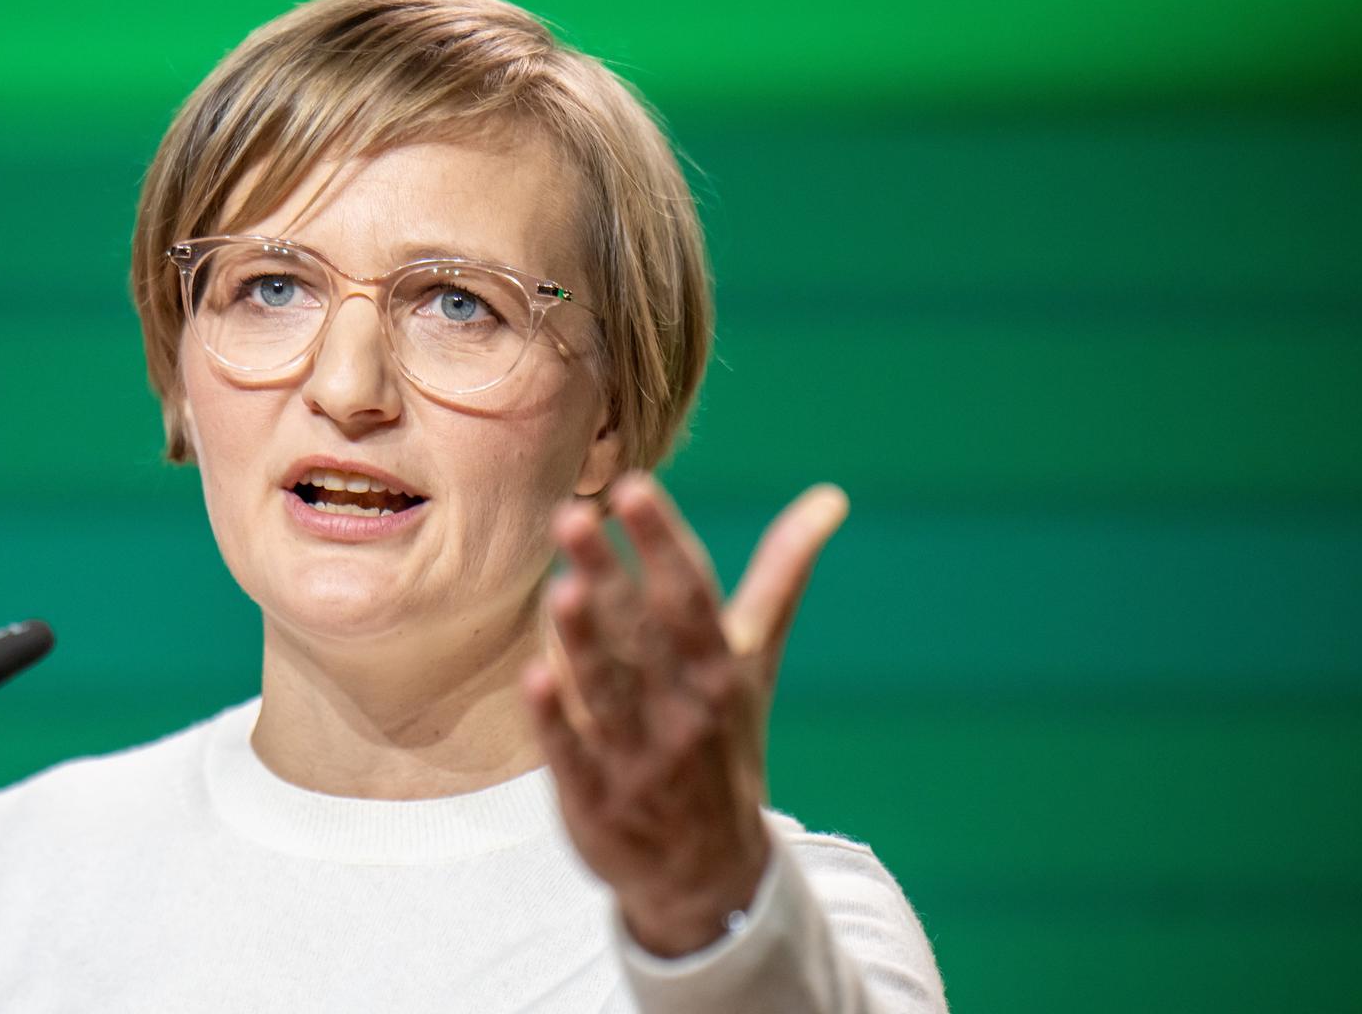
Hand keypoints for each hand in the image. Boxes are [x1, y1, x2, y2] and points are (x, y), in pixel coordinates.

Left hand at [520, 473, 849, 957]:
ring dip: (584, 642)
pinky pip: (574, 755)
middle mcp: (683, 710)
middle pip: (642, 634)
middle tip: (573, 515)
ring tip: (560, 589)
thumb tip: (830, 498)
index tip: (634, 487)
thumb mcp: (752, 663)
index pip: (690, 596)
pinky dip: (556, 720)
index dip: (663, 542)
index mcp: (720, 670)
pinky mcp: (596, 798)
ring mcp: (639, 758)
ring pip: (608, 691)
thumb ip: (779, 578)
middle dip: (610, 576)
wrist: (713, 874)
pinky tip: (531, 676)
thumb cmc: (724, 741)